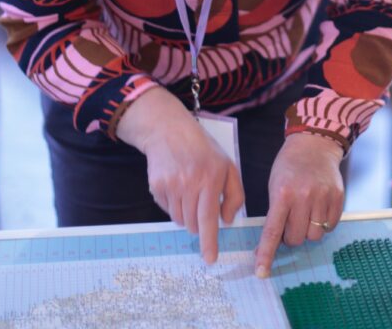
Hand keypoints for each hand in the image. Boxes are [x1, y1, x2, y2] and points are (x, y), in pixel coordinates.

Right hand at [116, 88, 244, 263]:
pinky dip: (175, 207)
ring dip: (187, 216)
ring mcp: (171, 185)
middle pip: (193, 223)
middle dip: (199, 224)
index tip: (209, 259)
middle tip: (201, 205)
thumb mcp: (228, 166)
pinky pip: (167, 211)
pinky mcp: (156, 187)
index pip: (209, 217)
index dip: (209, 241)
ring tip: (190, 193)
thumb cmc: (203, 150)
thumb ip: (234, 195)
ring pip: (180, 220)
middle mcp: (189, 183)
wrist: (169, 131)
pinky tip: (178, 188)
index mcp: (211, 178)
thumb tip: (226, 221)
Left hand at [254, 132, 344, 276]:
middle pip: (295, 238)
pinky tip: (318, 208)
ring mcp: (323, 197)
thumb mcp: (274, 185)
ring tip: (305, 213)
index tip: (261, 272)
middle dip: (290, 236)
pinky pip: (330, 227)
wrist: (315, 144)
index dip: (266, 254)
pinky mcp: (338, 198)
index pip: (272, 231)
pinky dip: (323, 224)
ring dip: (308, 231)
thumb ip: (274, 214)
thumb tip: (270, 246)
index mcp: (283, 193)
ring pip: (314, 236)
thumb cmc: (289, 166)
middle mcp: (304, 196)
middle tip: (290, 221)